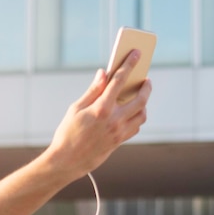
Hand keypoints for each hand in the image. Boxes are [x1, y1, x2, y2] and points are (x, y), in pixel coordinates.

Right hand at [46, 50, 151, 178]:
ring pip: (142, 114)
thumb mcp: (76, 108)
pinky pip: (136, 127)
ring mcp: (119, 132)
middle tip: (146, 79)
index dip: (128, 65)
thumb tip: (103, 74)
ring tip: (140, 96)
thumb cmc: (68, 133)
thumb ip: (93, 90)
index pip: (119, 80)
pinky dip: (137, 117)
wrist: (67, 161)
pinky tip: (132, 113)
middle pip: (140, 98)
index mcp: (101, 108)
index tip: (136, 54)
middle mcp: (114, 119)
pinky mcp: (119, 141)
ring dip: (144, 103)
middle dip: (145, 86)